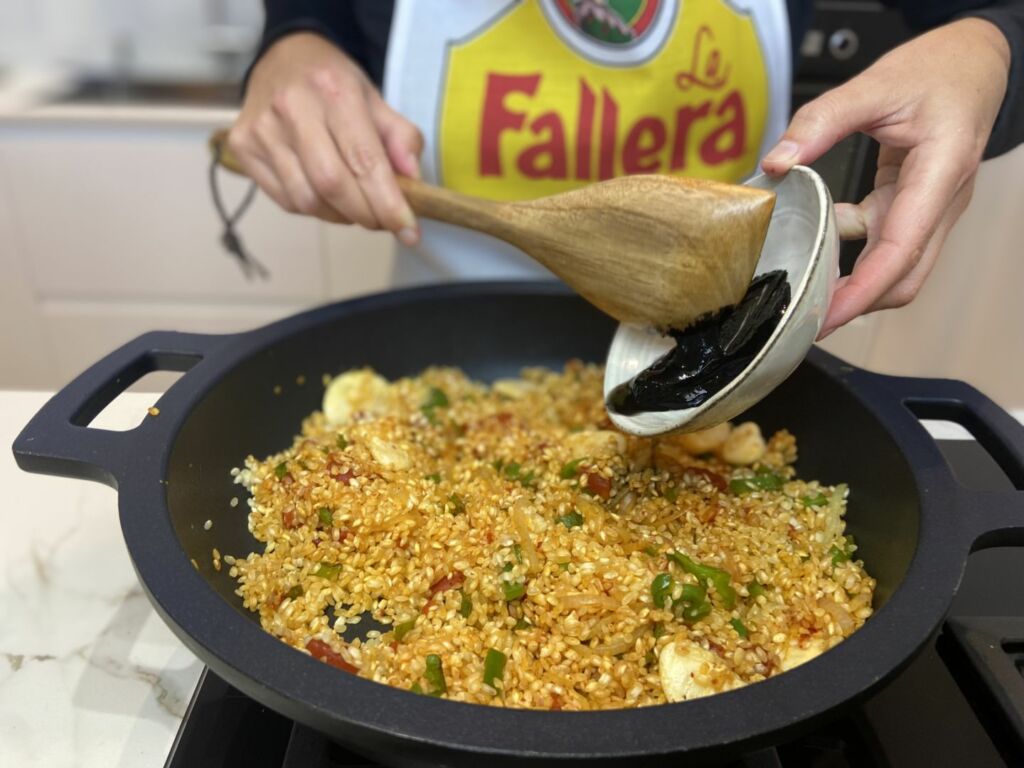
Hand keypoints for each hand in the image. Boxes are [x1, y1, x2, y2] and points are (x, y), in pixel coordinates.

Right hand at [228, 32, 422, 244]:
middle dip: (366, 215)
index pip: (364, 161)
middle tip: (384, 221)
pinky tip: (326, 196)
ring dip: (340, 216)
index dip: (388, 203)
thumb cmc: (334, 84)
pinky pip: (286, 200)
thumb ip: (401, 137)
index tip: (409, 231)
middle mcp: (292, 107)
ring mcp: (262, 129)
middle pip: (332, 185)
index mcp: (333, 90)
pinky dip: (315, 209)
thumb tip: (413, 181)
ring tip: (355, 205)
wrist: (283, 58)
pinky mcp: (243, 148)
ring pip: (307, 200)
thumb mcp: (375, 99)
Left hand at [762, 18, 1009, 337]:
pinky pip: (884, 243)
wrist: (975, 63)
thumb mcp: (876, 83)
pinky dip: (851, 249)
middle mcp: (941, 202)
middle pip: (904, 277)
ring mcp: (930, 210)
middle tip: (804, 318)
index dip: (862, 291)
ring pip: (895, 266)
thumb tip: (778, 161)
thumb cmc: (940, 71)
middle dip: (857, 303)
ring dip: (852, 280)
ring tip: (803, 286)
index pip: (901, 250)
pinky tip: (819, 233)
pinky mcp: (915, 208)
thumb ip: (822, 120)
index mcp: (940, 173)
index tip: (826, 316)